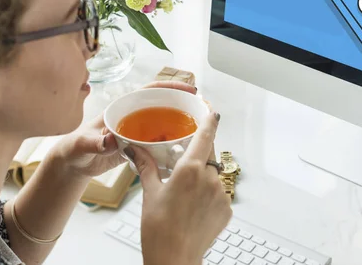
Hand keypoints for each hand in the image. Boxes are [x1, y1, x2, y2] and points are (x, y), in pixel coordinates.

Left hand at [52, 81, 197, 178]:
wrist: (73, 165)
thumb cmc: (75, 149)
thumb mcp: (83, 144)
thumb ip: (96, 142)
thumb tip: (110, 139)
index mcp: (122, 108)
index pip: (150, 91)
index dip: (170, 87)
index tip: (188, 89)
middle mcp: (133, 116)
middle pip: (162, 105)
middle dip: (182, 104)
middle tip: (201, 109)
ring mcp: (137, 131)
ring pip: (163, 123)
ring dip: (179, 125)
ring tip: (198, 129)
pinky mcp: (139, 147)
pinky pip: (160, 142)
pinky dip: (172, 144)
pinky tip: (183, 149)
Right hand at [125, 111, 231, 264]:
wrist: (174, 259)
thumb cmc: (159, 229)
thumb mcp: (150, 192)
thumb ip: (146, 166)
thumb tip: (134, 149)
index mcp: (190, 169)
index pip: (206, 135)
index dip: (210, 120)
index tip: (212, 111)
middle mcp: (209, 178)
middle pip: (209, 154)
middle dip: (199, 155)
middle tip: (184, 165)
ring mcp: (221, 194)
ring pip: (214, 175)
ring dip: (203, 177)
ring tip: (185, 195)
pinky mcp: (227, 209)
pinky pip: (219, 193)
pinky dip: (208, 195)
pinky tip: (193, 207)